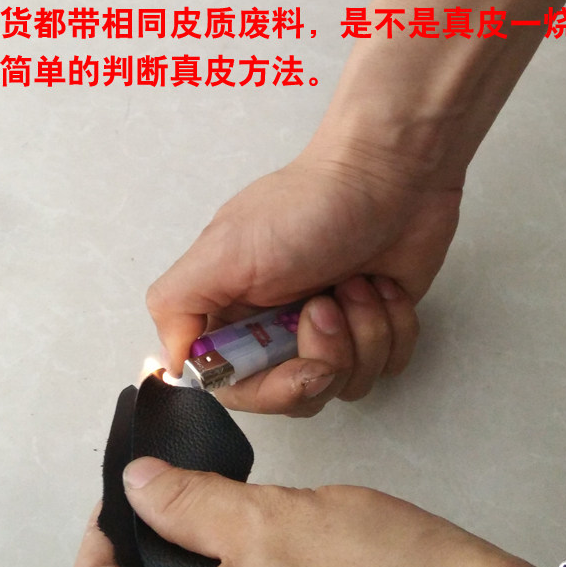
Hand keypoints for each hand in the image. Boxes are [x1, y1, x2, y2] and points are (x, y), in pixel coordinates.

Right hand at [146, 135, 461, 415]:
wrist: (391, 172)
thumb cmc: (310, 205)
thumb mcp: (224, 250)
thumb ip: (178, 305)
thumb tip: (172, 360)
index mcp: (235, 313)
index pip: (239, 388)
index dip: (273, 390)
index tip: (302, 368)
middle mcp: (280, 328)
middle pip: (298, 394)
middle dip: (325, 356)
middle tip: (327, 303)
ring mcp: (334, 329)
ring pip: (349, 383)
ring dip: (362, 332)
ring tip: (356, 282)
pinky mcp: (379, 325)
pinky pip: (389, 365)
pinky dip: (394, 327)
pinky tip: (384, 286)